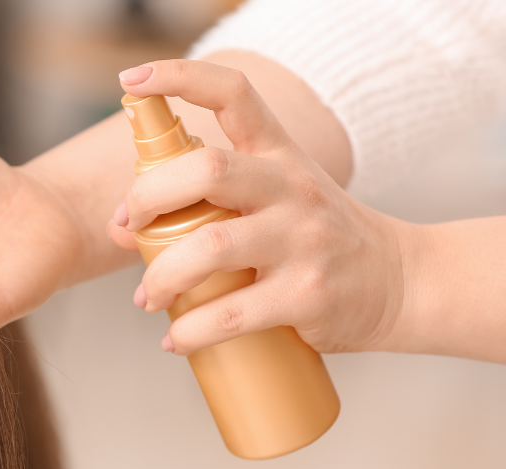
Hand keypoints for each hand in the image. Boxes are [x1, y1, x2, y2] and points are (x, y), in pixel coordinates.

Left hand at [108, 60, 409, 355]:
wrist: (402, 284)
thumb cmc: (315, 238)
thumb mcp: (272, 200)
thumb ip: (202, 203)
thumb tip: (119, 230)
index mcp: (278, 153)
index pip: (233, 94)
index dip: (179, 77)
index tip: (131, 80)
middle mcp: (291, 187)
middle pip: (207, 170)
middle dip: (147, 197)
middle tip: (127, 225)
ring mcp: (303, 240)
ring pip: (210, 247)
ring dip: (161, 276)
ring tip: (147, 297)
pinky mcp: (307, 295)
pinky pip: (231, 314)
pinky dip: (191, 331)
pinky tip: (177, 339)